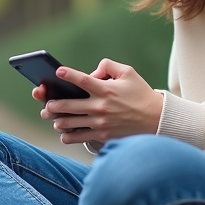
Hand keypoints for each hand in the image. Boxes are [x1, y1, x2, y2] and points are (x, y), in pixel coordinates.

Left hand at [33, 59, 163, 144]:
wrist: (156, 119)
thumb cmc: (140, 94)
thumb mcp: (128, 72)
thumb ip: (108, 66)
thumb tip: (91, 73)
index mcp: (106, 89)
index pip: (82, 80)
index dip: (68, 74)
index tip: (58, 72)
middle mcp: (100, 106)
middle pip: (68, 105)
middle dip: (53, 105)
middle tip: (48, 104)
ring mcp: (100, 122)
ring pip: (69, 123)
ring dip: (57, 121)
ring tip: (54, 119)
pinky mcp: (102, 135)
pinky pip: (79, 138)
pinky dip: (68, 136)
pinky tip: (64, 134)